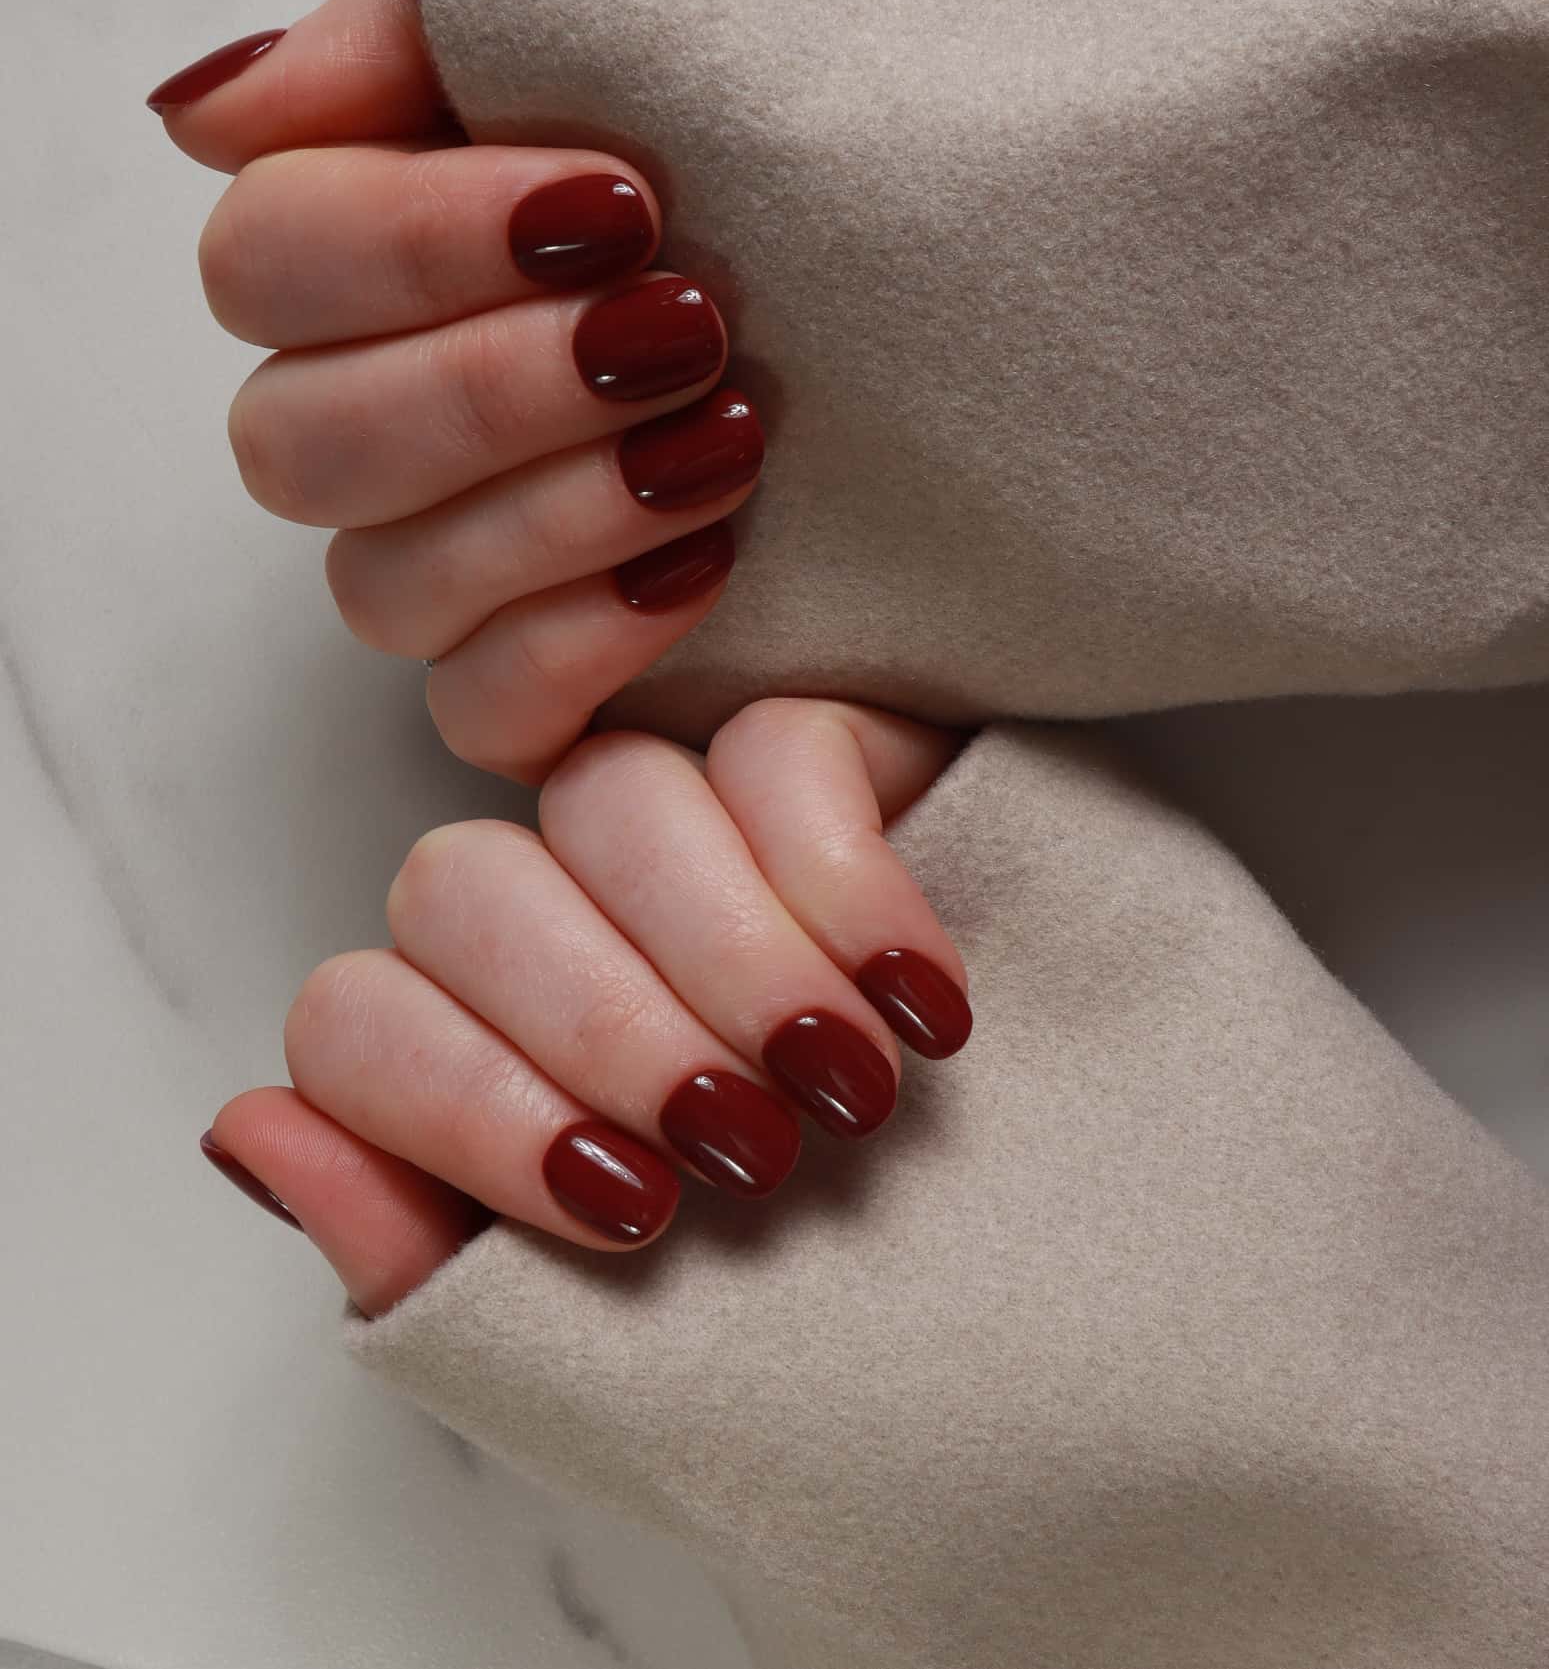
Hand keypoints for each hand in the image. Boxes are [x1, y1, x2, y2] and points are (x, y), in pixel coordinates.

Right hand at [151, 0, 760, 781]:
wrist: (1005, 321)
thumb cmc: (819, 169)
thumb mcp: (647, 29)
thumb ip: (417, 34)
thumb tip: (211, 113)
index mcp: (380, 267)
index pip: (266, 263)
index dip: (411, 239)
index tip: (618, 200)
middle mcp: (389, 430)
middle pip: (299, 444)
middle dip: (491, 383)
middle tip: (686, 324)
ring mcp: (462, 571)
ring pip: (383, 587)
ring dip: (553, 507)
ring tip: (734, 437)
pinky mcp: (550, 691)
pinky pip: (481, 716)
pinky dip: (581, 645)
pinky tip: (711, 566)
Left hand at [201, 702, 969, 1312]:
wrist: (1065, 1321)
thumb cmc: (821, 1343)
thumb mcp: (601, 1354)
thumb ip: (415, 1251)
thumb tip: (247, 1125)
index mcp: (477, 1072)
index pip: (359, 1014)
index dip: (464, 1100)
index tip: (627, 1205)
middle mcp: (560, 938)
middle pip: (468, 886)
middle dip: (601, 1024)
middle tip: (749, 1150)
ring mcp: (685, 846)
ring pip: (614, 797)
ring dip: (726, 955)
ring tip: (849, 1087)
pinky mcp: (824, 769)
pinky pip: (776, 751)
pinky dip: (844, 881)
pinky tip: (922, 1003)